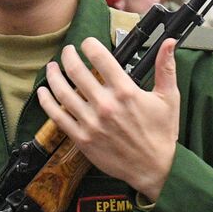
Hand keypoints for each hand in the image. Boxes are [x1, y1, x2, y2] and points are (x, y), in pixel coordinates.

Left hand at [37, 37, 179, 200]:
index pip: (101, 58)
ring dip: (54, 75)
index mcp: (126, 92)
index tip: (87, 43)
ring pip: (63, 92)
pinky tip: (42, 92)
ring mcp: (91, 122)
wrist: (153, 168)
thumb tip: (169, 42)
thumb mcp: (169, 98)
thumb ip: (166, 67)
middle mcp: (106, 105)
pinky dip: (47, 102)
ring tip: (51, 67)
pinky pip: (58, 117)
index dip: (90, 45)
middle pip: (77, 71)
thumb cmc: (161, 134)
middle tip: (67, 51)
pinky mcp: (82, 138)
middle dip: (68, 56)